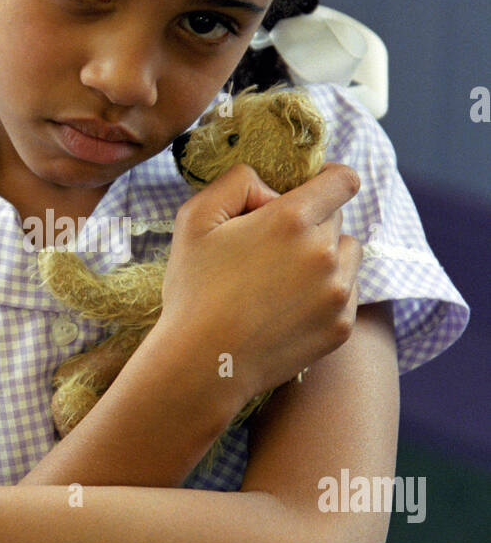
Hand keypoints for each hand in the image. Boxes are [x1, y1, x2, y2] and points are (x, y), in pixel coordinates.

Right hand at [157, 161, 362, 404]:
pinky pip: (347, 295)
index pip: (343, 180)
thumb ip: (237, 181)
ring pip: (348, 256)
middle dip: (311, 225)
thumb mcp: (196, 218)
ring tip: (284, 280)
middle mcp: (325, 253)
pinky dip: (326, 295)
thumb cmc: (194, 289)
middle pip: (337, 219)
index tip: (314, 191)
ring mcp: (337, 293)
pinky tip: (289, 308)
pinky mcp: (342, 327)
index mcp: (293, 219)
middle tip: (270, 250)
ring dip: (326, 258)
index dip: (329, 179)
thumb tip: (271, 189)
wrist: (204, 363)